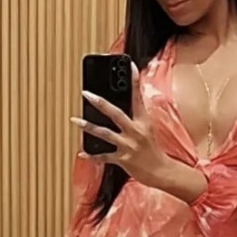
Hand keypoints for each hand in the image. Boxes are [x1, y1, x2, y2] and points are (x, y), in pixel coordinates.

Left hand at [73, 64, 207, 202]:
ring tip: (75, 120)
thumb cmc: (152, 149)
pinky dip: (92, 156)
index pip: (138, 97)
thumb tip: (122, 104)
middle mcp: (136, 131)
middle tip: (86, 94)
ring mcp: (129, 146)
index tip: (129, 65)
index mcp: (144, 121)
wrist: (161, 171)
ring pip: (105, 134)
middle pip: (116, 113)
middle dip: (100, 103)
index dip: (134, 80)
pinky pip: (104, 157)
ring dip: (89, 127)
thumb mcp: (148, 128)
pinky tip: (81, 153)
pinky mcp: (123, 160)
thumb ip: (136, 116)